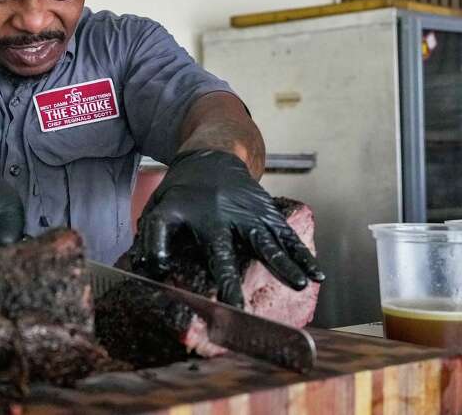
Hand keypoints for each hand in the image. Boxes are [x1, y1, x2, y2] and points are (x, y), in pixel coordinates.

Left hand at [135, 150, 323, 307]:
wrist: (214, 156)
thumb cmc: (184, 191)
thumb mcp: (160, 206)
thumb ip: (152, 236)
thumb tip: (145, 270)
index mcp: (186, 215)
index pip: (165, 232)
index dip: (158, 250)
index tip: (156, 271)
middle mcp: (219, 215)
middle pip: (224, 250)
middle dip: (229, 279)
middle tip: (235, 305)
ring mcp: (247, 213)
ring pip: (266, 241)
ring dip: (283, 264)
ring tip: (299, 284)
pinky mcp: (267, 213)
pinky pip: (286, 235)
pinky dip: (302, 253)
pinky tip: (316, 273)